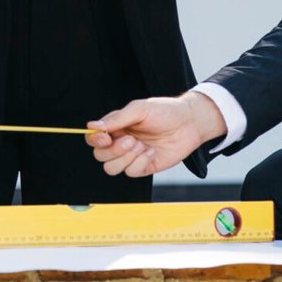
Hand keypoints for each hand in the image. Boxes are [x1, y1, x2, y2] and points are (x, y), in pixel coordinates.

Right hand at [86, 92, 225, 177]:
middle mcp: (120, 143)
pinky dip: (140, 162)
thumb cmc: (165, 111)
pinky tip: (152, 152)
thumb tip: (92, 126)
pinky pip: (131, 172)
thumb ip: (116, 119)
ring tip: (141, 145)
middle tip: (132, 140)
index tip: (105, 138)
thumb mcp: (139, 109)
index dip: (95, 141)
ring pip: (111, 168)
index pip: (93, 139)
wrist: (189, 123)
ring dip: (125, 158)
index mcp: (116, 127)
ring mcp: (131, 157)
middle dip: (114, 150)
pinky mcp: (144, 167)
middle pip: (100, 156)